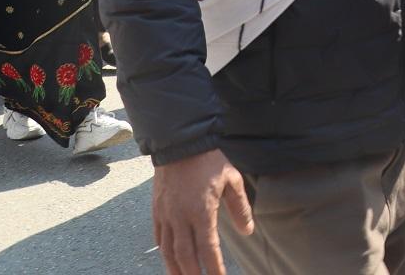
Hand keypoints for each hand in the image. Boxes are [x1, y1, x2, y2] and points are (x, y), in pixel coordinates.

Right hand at [153, 149, 252, 274]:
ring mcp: (166, 215)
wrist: (180, 143)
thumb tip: (247, 231)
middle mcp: (181, 218)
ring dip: (175, 268)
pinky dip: (164, 251)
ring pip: (168, 250)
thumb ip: (239, 208)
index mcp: (201, 212)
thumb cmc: (209, 161)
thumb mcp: (232, 180)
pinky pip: (159, 237)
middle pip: (185, 256)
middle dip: (193, 274)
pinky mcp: (157, 210)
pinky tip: (169, 258)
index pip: (208, 249)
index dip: (214, 267)